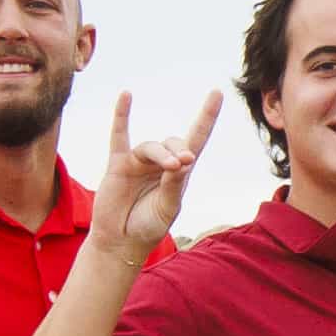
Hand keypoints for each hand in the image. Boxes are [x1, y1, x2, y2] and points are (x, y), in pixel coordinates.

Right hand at [96, 89, 222, 259]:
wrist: (121, 242)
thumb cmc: (148, 226)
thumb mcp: (168, 208)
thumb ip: (174, 185)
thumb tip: (182, 160)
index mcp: (179, 173)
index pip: (197, 139)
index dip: (207, 117)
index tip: (217, 93)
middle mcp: (160, 163)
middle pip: (174, 143)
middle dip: (179, 151)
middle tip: (182, 164)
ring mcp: (139, 162)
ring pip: (151, 147)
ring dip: (161, 154)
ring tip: (171, 167)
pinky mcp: (118, 164)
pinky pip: (119, 135)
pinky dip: (122, 115)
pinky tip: (126, 96)